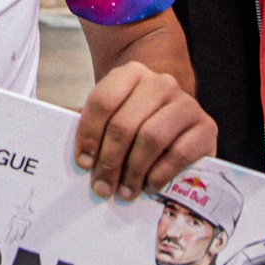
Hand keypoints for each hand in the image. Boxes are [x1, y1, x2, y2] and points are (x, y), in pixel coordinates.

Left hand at [74, 61, 215, 201]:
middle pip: (125, 123)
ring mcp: (187, 103)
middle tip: (102, 186)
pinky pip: (179, 154)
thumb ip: (86, 122)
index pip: (103, 101)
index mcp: (132, 73)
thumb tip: (57, 134)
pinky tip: (149, 186)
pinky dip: (160, 174)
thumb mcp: (111, 115)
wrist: (176, 122)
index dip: (88, 134)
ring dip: (133, 170)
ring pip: (151, 138)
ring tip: (124, 191)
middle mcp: (161, 83)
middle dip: (109, 160)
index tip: (83, 163)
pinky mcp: (207, 127)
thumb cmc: (137, 121)